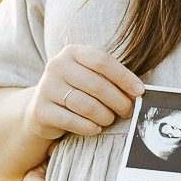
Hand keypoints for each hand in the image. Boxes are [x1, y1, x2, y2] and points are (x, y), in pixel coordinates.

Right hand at [26, 44, 144, 142]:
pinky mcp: (40, 110)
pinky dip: (89, 127)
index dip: (124, 76)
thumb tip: (138, 91)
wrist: (42, 108)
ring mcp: (46, 87)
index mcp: (72, 52)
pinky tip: (95, 128)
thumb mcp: (91, 77)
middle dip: (118, 101)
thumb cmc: (76, 90)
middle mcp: (57, 66)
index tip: (139, 91)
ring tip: (110, 120)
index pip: (102, 60)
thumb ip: (110, 79)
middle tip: (128, 111)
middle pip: (97, 84)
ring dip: (105, 116)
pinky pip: (71, 121)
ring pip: (86, 105)